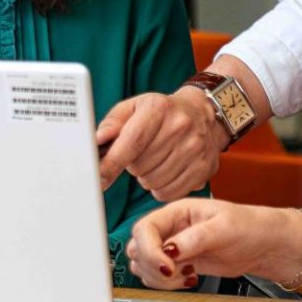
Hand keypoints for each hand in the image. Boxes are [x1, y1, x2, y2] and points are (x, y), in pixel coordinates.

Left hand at [95, 88, 224, 201]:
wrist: (202, 114)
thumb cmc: (162, 113)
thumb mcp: (134, 108)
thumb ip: (112, 123)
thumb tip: (97, 140)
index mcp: (159, 108)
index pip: (131, 142)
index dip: (111, 164)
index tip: (98, 178)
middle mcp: (181, 126)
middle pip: (140, 166)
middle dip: (132, 165)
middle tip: (140, 154)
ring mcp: (195, 148)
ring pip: (152, 182)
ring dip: (146, 177)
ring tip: (154, 161)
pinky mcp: (204, 168)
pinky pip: (169, 193)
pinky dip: (161, 188)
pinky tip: (165, 172)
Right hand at [126, 200, 301, 290]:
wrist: (263, 245)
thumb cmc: (249, 227)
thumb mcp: (224, 228)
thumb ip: (195, 238)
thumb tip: (169, 249)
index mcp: (178, 210)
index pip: (145, 228)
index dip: (149, 250)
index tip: (168, 266)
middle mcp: (171, 227)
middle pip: (137, 247)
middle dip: (152, 266)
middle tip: (178, 273)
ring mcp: (172, 246)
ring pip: (142, 264)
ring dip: (158, 277)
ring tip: (186, 275)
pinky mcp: (178, 264)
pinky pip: (156, 276)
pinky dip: (166, 284)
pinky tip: (189, 278)